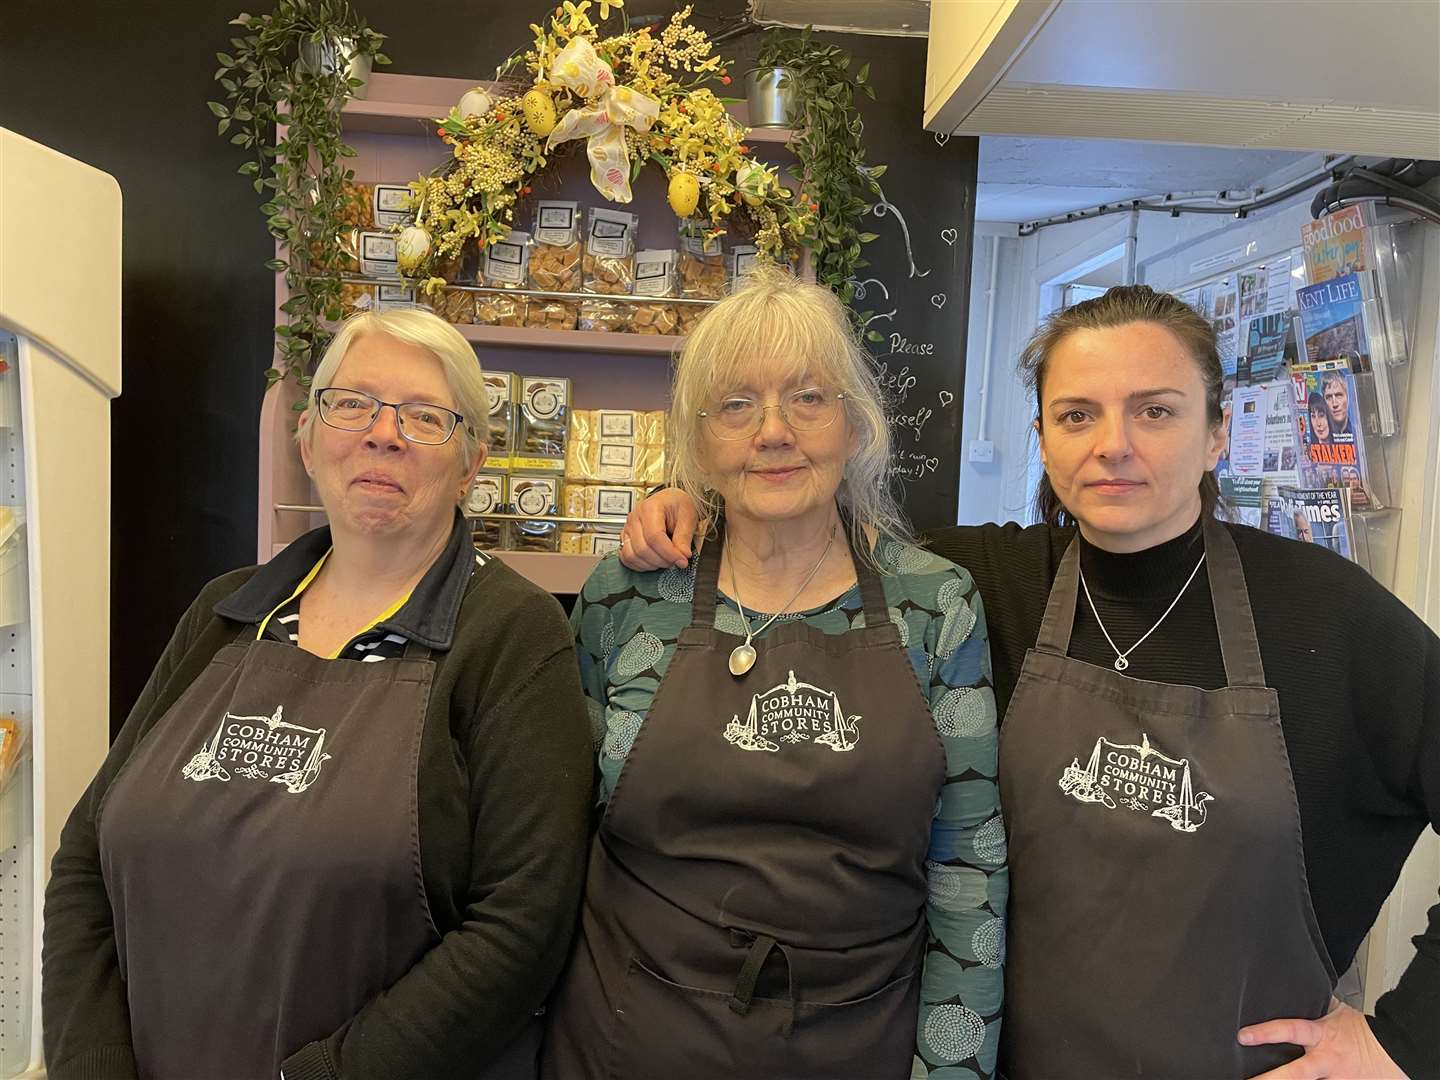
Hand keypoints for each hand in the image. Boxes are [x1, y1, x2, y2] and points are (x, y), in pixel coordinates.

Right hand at [619, 489, 698, 570]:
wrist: (670, 501)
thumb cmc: (677, 505)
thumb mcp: (688, 517)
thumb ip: (684, 537)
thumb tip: (682, 556)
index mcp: (650, 508)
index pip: (654, 537)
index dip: (669, 553)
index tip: (682, 560)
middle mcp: (635, 518)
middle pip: (642, 548)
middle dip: (662, 560)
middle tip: (677, 561)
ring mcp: (628, 529)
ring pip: (632, 556)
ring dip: (651, 564)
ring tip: (666, 561)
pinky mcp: (625, 538)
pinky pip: (626, 558)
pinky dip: (640, 565)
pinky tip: (654, 563)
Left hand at [1240, 1000, 1407, 1078]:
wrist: (1397, 1051)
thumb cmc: (1365, 1031)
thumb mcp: (1338, 1011)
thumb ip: (1316, 1003)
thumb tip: (1299, 988)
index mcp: (1321, 1036)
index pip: (1289, 1030)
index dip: (1266, 1033)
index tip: (1243, 1036)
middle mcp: (1325, 1061)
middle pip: (1294, 1073)